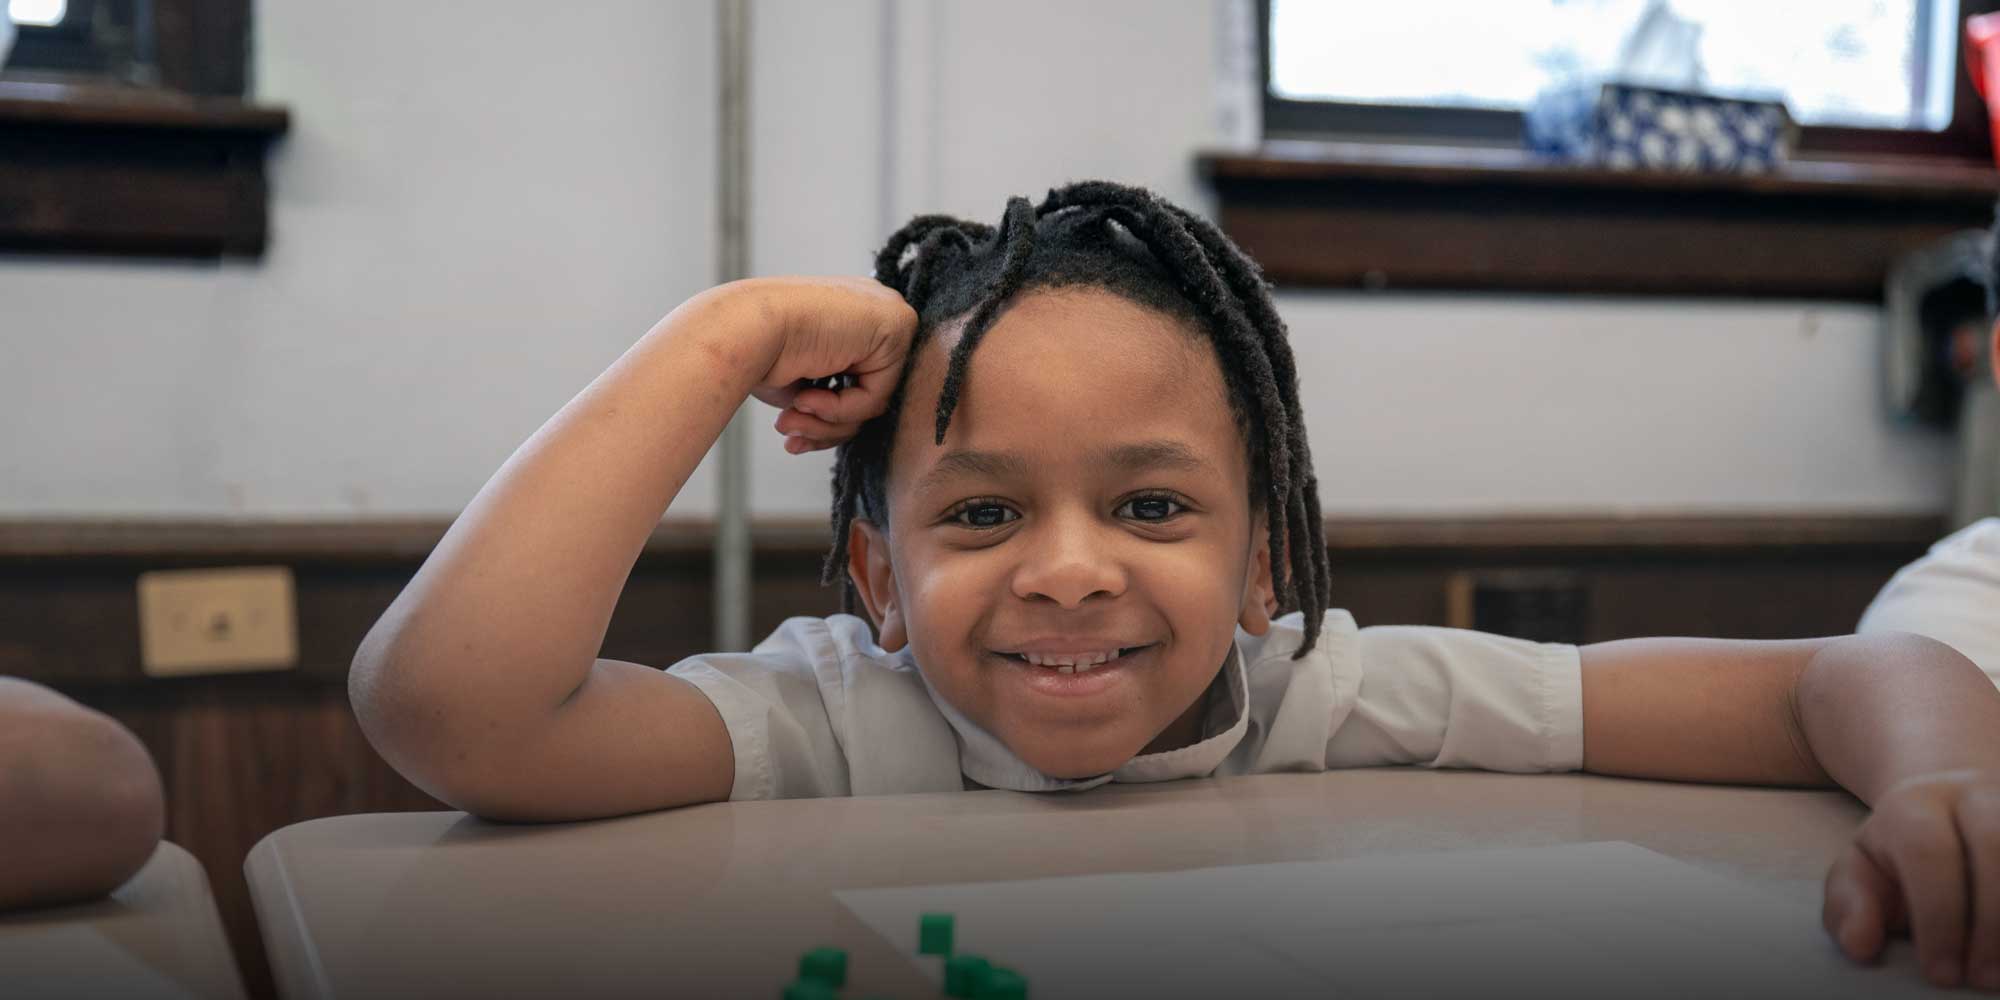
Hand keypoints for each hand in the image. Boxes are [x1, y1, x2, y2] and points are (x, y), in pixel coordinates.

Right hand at [726, 276, 915, 452]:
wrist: (744, 328)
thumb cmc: (758, 349)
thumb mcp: (798, 380)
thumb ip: (827, 396)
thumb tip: (841, 427)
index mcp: (848, 317)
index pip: (855, 382)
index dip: (823, 416)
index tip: (793, 432)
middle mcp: (870, 314)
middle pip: (866, 396)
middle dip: (823, 425)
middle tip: (789, 431)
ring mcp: (886, 316)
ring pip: (871, 403)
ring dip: (826, 423)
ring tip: (791, 421)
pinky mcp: (898, 326)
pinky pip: (876, 397)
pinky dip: (839, 410)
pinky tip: (805, 398)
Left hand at [1822, 768, 1999, 989]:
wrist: (1955, 812)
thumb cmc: (1902, 856)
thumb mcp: (1862, 873)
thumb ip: (1849, 905)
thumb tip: (1859, 943)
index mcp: (1915, 803)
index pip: (1928, 850)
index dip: (1937, 915)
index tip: (1940, 973)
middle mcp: (1976, 795)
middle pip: (1995, 846)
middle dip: (1991, 922)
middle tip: (1980, 979)